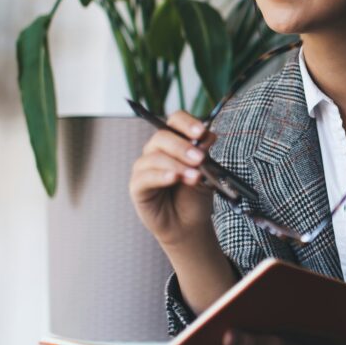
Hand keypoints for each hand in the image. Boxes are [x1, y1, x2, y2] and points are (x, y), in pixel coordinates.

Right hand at [129, 110, 217, 246]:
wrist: (188, 223)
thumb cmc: (194, 195)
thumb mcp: (206, 172)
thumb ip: (204, 154)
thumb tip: (207, 135)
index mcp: (175, 142)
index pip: (175, 121)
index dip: (187, 123)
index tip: (202, 132)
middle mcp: (157, 151)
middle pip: (162, 137)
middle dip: (183, 147)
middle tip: (199, 159)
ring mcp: (145, 167)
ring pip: (155, 157)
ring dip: (177, 165)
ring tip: (195, 177)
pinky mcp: (137, 186)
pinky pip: (145, 177)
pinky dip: (161, 176)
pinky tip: (174, 179)